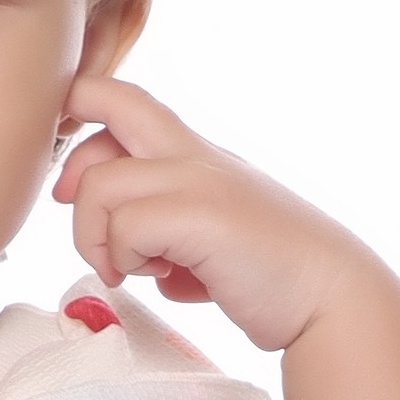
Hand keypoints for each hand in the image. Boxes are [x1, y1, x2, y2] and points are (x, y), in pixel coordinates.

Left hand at [52, 75, 366, 354]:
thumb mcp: (209, 245)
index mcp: (196, 153)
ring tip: (125, 271)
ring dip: (95, 236)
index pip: (124, 101)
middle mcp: (194, 155)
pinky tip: (157, 278)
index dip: (83, 116)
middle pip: (108, 101)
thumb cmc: (272, 276)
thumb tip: (150, 267)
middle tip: (74, 213)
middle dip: (71, 160)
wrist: (329, 298)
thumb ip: (172, 241)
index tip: (70, 177)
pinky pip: (126, 226)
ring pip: (100, 184)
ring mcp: (199, 180)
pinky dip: (125, 260)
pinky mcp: (203, 216)